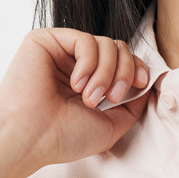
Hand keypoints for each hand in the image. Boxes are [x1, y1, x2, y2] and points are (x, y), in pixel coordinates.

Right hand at [0, 28, 151, 172]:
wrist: (30, 138)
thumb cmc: (63, 137)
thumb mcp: (112, 125)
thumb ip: (133, 104)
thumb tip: (149, 83)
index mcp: (89, 81)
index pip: (123, 60)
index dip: (137, 68)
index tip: (140, 84)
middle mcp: (75, 64)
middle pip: (119, 48)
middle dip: (124, 72)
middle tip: (109, 99)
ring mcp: (61, 51)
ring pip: (106, 43)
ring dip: (106, 73)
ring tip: (90, 98)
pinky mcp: (45, 40)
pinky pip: (85, 39)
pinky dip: (89, 63)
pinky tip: (76, 83)